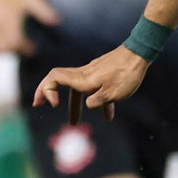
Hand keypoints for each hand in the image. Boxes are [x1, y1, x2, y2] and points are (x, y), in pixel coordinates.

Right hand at [0, 0, 59, 54]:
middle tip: (28, 48)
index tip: (34, 48)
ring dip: (7, 51)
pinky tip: (11, 42)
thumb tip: (56, 22)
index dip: (26, 48)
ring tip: (18, 46)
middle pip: (5, 48)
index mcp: (8, 18)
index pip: (15, 41)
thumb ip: (43, 10)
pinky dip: (1, 48)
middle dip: (17, 51)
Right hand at [32, 45, 149, 121]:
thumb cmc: (126, 75)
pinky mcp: (103, 74)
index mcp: (82, 79)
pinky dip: (98, 101)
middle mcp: (84, 74)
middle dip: (48, 95)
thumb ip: (96, 102)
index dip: (47, 90)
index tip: (54, 105)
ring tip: (74, 122)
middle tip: (38, 105)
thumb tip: (88, 105)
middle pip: (59, 82)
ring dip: (75, 105)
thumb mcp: (112, 94)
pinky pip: (94, 89)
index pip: (54, 78)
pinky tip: (108, 116)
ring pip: (79, 89)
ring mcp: (93, 73)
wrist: (139, 55)